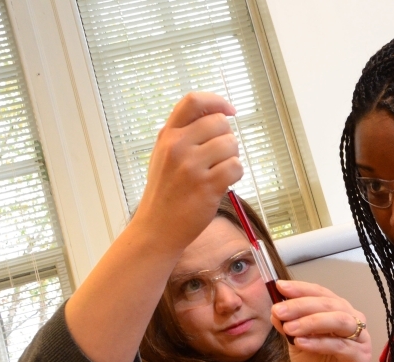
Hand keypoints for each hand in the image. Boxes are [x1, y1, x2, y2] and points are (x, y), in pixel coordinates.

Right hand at [134, 92, 242, 251]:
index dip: (217, 101)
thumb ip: (184, 134)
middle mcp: (178, 147)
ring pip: (231, 144)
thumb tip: (216, 114)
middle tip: (220, 156)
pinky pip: (236, 167)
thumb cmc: (164, 193)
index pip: (194, 101)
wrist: (156, 228)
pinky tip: (223, 183)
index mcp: (168, 135)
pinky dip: (235, 175)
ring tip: (218, 171)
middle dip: (227, 138)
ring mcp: (192, 166)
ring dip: (232, 157)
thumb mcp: (164, 155)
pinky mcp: (207, 186)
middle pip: (220, 123)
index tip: (229, 110)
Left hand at [270, 280, 370, 361]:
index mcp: (338, 310)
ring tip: (289, 328)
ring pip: (339, 321)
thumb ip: (288, 326)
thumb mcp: (297, 342)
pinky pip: (340, 346)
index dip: (301, 288)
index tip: (280, 286)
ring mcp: (360, 337)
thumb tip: (275, 309)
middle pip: (329, 304)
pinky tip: (301, 343)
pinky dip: (319, 342)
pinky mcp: (361, 357)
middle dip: (302, 305)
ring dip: (312, 321)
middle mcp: (352, 319)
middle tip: (279, 310)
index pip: (321, 293)